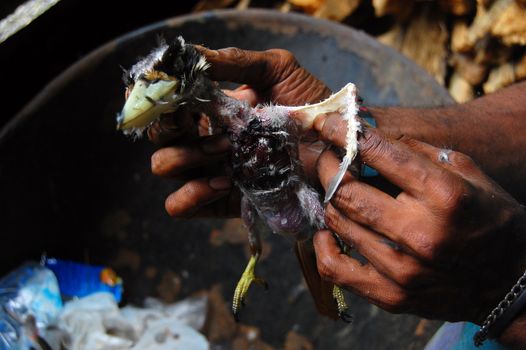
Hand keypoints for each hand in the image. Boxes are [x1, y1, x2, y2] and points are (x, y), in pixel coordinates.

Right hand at [149, 47, 330, 217]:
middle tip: (206, 123)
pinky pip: (181, 206)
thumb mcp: (277, 71)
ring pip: (164, 167)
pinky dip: (191, 194)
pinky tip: (224, 182)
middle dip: (173, 128)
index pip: (169, 104)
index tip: (177, 95)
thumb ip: (235, 62)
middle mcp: (206, 138)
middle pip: (160, 137)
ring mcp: (212, 171)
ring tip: (224, 151)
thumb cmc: (311, 106)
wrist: (338, 148)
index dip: (162, 99)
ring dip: (185, 157)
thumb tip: (190, 53)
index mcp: (213, 109)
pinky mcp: (223, 202)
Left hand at [312, 112, 525, 324]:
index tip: (327, 123)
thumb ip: (420, 152)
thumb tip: (368, 135)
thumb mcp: (468, 173)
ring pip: (338, 223)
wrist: (511, 282)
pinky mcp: (392, 296)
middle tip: (328, 157)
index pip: (379, 153)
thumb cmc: (490, 219)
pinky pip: (335, 268)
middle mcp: (421, 233)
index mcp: (444, 195)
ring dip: (329, 200)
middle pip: (346, 190)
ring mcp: (404, 270)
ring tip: (334, 189)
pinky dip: (323, 246)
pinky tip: (328, 232)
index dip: (343, 132)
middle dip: (328, 165)